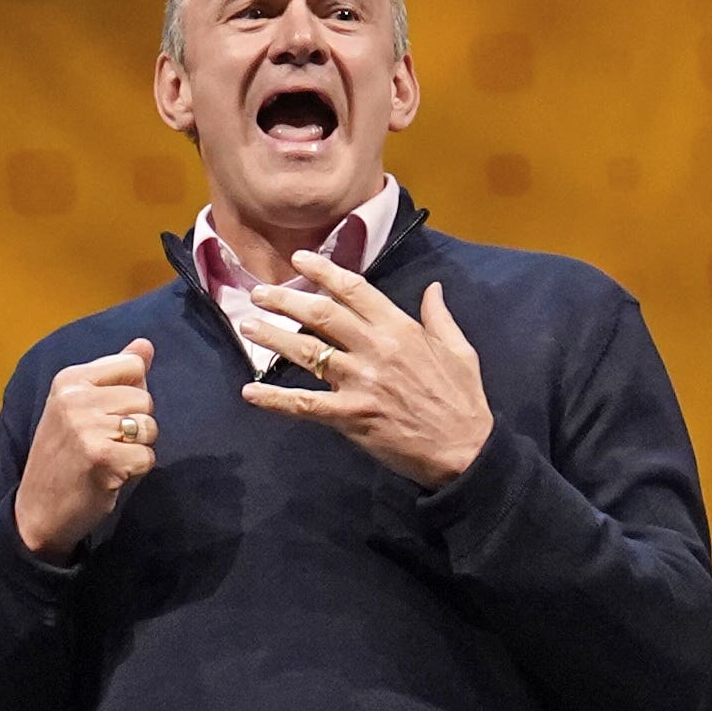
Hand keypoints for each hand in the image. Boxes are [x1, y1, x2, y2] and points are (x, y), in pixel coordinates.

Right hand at [14, 342, 162, 556]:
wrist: (38, 509)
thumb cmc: (64, 456)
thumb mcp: (79, 406)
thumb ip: (114, 373)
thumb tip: (146, 345)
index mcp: (69, 379)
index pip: (132, 365)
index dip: (131, 395)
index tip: (105, 416)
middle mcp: (75, 398)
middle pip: (145, 399)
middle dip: (136, 426)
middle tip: (106, 443)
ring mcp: (87, 428)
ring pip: (149, 427)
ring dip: (137, 448)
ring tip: (108, 458)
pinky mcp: (103, 458)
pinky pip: (147, 456)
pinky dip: (135, 470)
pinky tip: (110, 476)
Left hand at [227, 260, 496, 488]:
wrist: (464, 451)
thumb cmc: (462, 400)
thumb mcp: (460, 350)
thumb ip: (439, 317)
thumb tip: (433, 288)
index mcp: (401, 329)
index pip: (354, 289)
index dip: (322, 270)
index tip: (299, 259)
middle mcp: (376, 349)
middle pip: (321, 313)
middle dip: (285, 299)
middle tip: (259, 293)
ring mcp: (361, 382)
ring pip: (307, 351)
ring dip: (273, 337)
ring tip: (248, 326)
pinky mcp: (351, 416)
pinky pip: (305, 404)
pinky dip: (275, 398)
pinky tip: (250, 392)